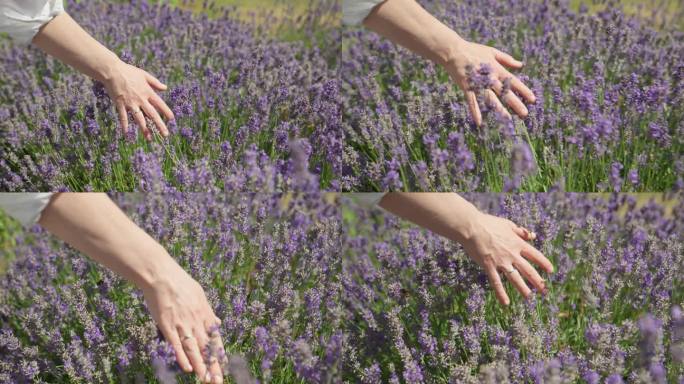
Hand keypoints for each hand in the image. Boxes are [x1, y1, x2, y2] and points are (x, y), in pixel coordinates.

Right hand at [102, 61, 174, 139]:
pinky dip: (124, 124)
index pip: (160, 104)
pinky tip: (126, 133)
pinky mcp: (120, 104)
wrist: (112, 71)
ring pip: (139, 118)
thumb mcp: (144, 75)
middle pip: (152, 114)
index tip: (172, 119)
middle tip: (165, 134)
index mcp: (148, 92)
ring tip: (150, 138)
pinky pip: (123, 116)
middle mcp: (141, 99)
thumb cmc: (129, 71)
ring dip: (145, 129)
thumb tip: (165, 88)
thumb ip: (155, 83)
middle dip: (159, 125)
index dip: (166, 111)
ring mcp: (130, 102)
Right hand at [141, 262, 224, 383]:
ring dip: (200, 366)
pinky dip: (182, 357)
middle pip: (206, 347)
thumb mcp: (200, 294)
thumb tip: (217, 322)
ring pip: (193, 349)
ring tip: (205, 379)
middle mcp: (196, 321)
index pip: (214, 338)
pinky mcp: (167, 325)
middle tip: (218, 380)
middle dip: (213, 365)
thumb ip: (208, 311)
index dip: (218, 353)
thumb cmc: (180, 282)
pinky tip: (187, 368)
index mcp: (205, 313)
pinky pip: (176, 344)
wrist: (162, 275)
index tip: (223, 366)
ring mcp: (182, 324)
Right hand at [443, 39, 535, 125]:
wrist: (453, 51)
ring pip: (490, 98)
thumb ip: (506, 59)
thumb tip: (520, 65)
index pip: (513, 81)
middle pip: (504, 92)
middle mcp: (489, 77)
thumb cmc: (472, 50)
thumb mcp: (491, 51)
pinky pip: (472, 101)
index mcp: (496, 68)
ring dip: (499, 109)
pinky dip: (475, 111)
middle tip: (525, 114)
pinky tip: (479, 122)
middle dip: (515, 103)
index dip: (523, 90)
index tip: (533, 99)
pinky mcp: (466, 87)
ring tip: (507, 119)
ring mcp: (477, 83)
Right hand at [461, 212, 552, 304]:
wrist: (472, 227)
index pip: (535, 255)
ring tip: (529, 297)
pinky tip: (505, 302)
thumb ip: (521, 231)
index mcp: (517, 243)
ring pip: (515, 278)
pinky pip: (496, 282)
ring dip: (523, 289)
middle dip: (538, 281)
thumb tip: (533, 236)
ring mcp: (501, 261)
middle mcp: (512, 254)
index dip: (544, 263)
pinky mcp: (489, 266)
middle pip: (528, 270)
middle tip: (544, 290)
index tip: (550, 270)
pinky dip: (501, 293)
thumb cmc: (489, 223)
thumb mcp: (508, 224)